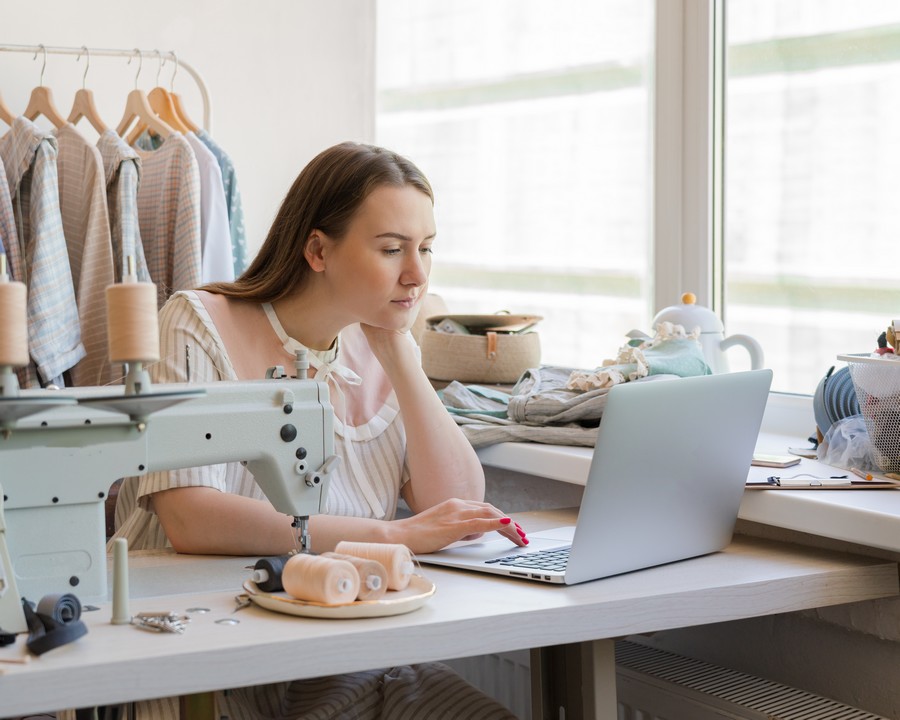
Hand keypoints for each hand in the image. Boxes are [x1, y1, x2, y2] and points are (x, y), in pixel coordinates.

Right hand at [393, 498, 527, 554]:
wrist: (398, 536)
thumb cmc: (418, 535)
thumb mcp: (444, 529)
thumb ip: (461, 528)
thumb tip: (476, 533)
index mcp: (455, 505)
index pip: (485, 509)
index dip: (502, 518)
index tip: (514, 529)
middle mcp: (457, 505)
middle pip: (492, 511)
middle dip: (510, 524)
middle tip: (522, 536)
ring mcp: (455, 514)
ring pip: (490, 515)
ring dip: (509, 526)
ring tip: (520, 536)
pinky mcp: (452, 525)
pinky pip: (479, 522)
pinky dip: (495, 523)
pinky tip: (507, 525)